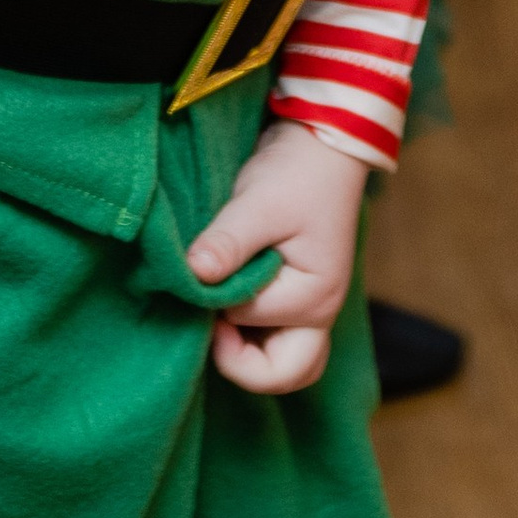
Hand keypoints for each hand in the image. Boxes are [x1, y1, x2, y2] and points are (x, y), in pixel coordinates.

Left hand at [186, 120, 369, 395]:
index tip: (200, 269)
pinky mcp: (299, 298)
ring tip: (219, 321)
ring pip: (286, 366)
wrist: (322, 144)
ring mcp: (313, 309)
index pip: (247, 319)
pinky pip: (280, 341)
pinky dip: (255, 339)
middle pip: (284, 374)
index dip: (216, 300)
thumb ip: (228, 241)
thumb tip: (195, 274)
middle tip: (210, 324)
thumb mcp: (259, 202)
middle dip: (241, 364)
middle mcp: (320, 313)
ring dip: (250, 357)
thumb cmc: (296, 172)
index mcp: (314, 295)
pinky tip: (228, 309)